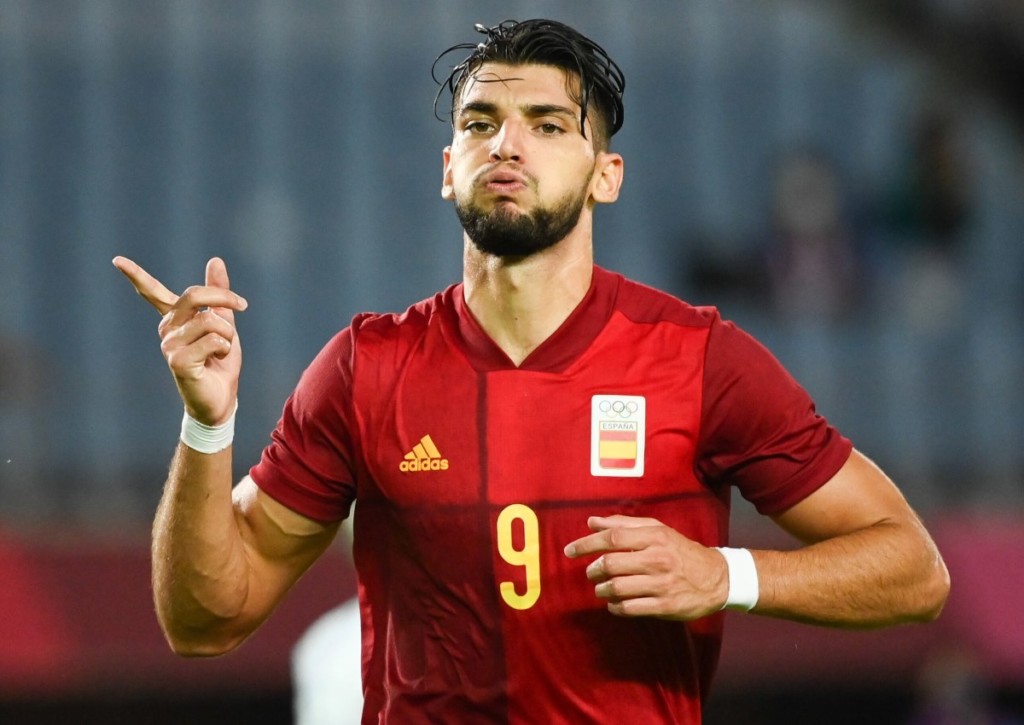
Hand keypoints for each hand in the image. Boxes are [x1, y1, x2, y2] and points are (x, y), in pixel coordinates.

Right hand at [113, 256, 247, 425]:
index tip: (117, 260)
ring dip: (228, 334)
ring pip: (210, 320)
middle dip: (223, 298)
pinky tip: (215, 361)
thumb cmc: (219, 361)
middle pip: (194, 295)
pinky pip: (213, 340)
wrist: (221, 398)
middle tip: (243, 304)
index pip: (153, 292)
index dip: (136, 275)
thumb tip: (215, 260)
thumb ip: (218, 294)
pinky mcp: (177, 361)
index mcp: (175, 318)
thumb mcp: (223, 321)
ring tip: (221, 351)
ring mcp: (169, 345)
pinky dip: (225, 348)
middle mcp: (167, 329)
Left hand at [564, 515, 727, 619]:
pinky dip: (615, 607)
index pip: (613, 537)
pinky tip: (614, 604)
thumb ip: (624, 524)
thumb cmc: (680, 550)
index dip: (587, 543)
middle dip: (593, 569)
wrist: (718, 578)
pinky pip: (630, 608)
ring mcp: (662, 584)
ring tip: (601, 588)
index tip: (570, 550)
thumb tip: (592, 522)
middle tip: (591, 572)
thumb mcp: (657, 530)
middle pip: (612, 563)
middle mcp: (658, 559)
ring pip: (618, 587)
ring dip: (602, 590)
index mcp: (655, 537)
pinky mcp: (666, 606)